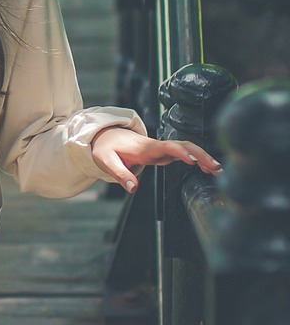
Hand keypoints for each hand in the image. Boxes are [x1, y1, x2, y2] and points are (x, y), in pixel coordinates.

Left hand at [92, 126, 222, 192]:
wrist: (105, 136)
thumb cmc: (106, 148)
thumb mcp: (106, 161)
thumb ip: (120, 174)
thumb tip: (133, 188)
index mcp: (145, 148)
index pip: (167, 147)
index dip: (180, 151)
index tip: (192, 160)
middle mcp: (156, 146)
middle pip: (183, 145)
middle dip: (200, 154)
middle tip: (216, 168)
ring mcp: (161, 149)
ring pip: (186, 148)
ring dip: (202, 156)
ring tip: (218, 170)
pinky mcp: (162, 153)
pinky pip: (183, 154)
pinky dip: (196, 159)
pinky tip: (207, 169)